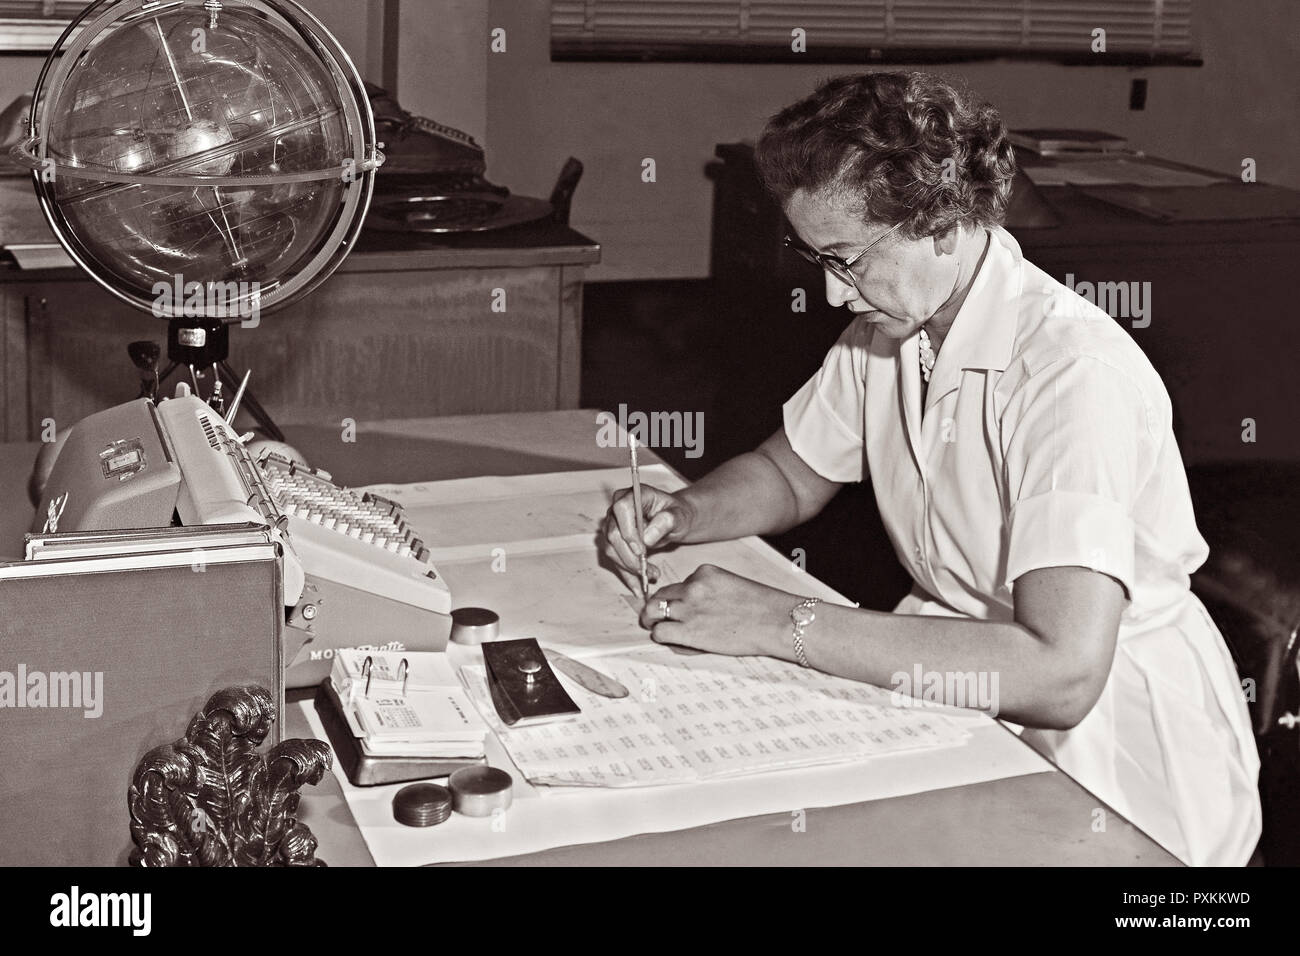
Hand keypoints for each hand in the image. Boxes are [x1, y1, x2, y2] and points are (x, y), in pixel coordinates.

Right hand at [599, 484, 695, 592]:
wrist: (674, 521)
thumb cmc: (677, 514)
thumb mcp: (679, 515)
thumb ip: (666, 521)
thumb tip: (647, 537)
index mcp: (633, 495)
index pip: (621, 509)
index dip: (628, 531)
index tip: (641, 550)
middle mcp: (617, 508)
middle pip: (613, 534)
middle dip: (630, 557)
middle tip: (648, 570)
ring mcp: (613, 525)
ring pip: (611, 550)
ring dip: (629, 568)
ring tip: (651, 575)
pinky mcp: (614, 541)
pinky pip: (615, 560)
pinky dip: (627, 575)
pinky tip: (638, 586)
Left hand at [638, 564, 794, 659]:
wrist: (777, 622)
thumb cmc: (762, 608)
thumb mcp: (731, 586)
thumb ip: (708, 591)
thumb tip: (690, 607)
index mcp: (704, 572)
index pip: (676, 585)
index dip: (675, 599)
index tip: (680, 609)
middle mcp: (692, 587)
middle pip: (659, 596)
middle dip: (656, 608)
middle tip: (658, 619)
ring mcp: (688, 608)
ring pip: (652, 612)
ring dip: (653, 622)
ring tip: (660, 629)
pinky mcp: (688, 630)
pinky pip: (660, 632)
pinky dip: (662, 637)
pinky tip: (673, 641)